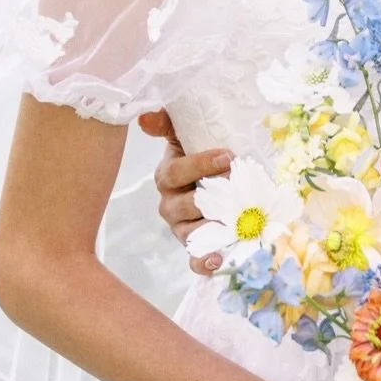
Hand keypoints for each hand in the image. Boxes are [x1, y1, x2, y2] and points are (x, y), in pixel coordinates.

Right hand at [138, 109, 228, 274]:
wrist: (216, 182)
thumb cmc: (198, 157)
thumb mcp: (183, 136)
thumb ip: (167, 124)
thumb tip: (145, 118)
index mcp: (167, 177)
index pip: (175, 172)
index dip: (199, 165)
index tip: (228, 156)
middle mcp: (170, 205)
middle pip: (182, 205)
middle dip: (209, 198)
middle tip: (235, 188)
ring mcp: (182, 228)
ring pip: (189, 233)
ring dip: (210, 230)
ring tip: (232, 224)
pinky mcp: (195, 247)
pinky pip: (194, 259)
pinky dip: (204, 262)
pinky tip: (219, 260)